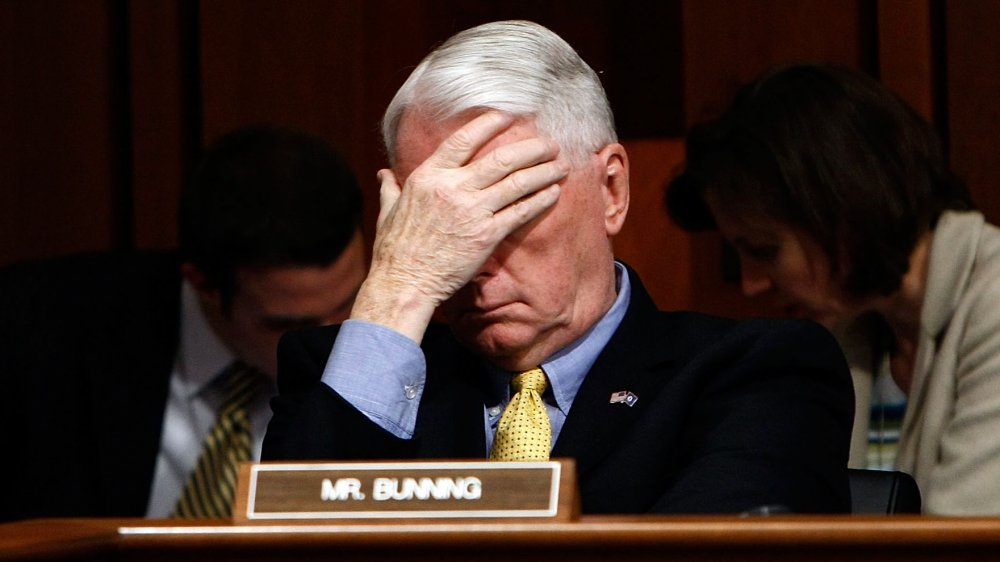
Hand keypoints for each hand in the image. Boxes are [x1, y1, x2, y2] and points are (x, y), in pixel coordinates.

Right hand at [352, 112, 568, 341]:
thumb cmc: (394, 249)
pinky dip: (540, 200)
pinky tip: (554, 192)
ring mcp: (472, 211)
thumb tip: (385, 173)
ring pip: (517, 182)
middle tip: (550, 143)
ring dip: (544, 171)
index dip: (488, 124)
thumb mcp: (387, 211)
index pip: (463, 140)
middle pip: (501, 158)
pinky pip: (520, 211)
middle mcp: (452, 188)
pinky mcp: (487, 235)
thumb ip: (391, 188)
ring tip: (561, 165)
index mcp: (428, 177)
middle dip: (531, 148)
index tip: (508, 116)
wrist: (405, 283)